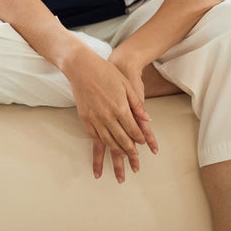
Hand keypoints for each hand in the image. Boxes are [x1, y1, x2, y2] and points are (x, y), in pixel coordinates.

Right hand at [63, 46, 156, 182]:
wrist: (82, 68)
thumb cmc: (106, 73)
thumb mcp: (126, 86)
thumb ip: (137, 105)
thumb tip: (147, 119)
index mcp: (120, 108)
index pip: (133, 130)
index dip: (139, 139)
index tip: (143, 145)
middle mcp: (107, 117)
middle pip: (121, 140)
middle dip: (130, 152)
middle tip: (135, 162)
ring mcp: (95, 118)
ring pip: (108, 142)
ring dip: (116, 153)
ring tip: (122, 162)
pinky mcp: (85, 118)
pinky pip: (94, 136)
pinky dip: (101, 145)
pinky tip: (105, 150)